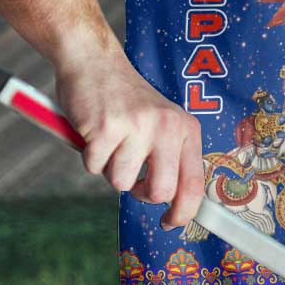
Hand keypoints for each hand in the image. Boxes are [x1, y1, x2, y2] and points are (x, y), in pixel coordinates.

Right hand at [55, 50, 204, 230]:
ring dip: (110, 169)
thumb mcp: (162, 123)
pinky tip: (95, 132)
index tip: (170, 223)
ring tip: (111, 141)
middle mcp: (167, 127)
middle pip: (160, 192)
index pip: (194, 183)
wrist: (94, 62)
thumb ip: (171, 158)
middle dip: (141, 193)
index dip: (183, 212)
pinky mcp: (106, 128)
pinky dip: (90, 157)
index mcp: (186, 129)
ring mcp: (137, 126)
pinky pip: (94, 167)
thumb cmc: (127, 101)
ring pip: (121, 182)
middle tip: (132, 176)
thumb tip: (175, 205)